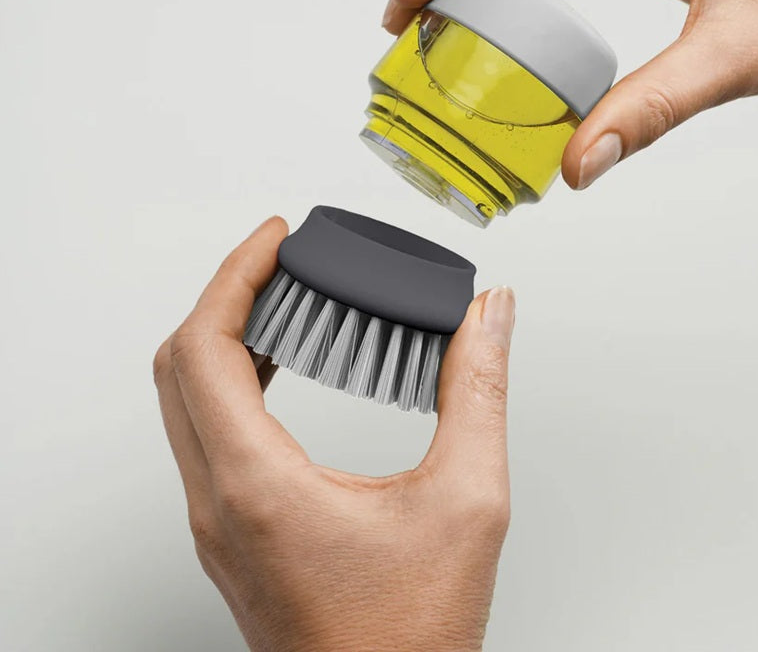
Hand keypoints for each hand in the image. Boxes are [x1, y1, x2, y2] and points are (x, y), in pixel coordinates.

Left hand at [154, 217, 515, 651]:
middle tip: (277, 256)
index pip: (204, 349)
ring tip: (282, 297)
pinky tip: (283, 367)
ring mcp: (218, 524)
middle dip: (224, 294)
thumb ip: (480, 392)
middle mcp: (219, 504)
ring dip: (223, 336)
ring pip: (184, 403)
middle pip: (179, 367)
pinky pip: (205, 435)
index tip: (274, 236)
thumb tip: (489, 316)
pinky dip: (232, 381)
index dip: (234, 274)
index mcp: (258, 487)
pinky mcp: (233, 534)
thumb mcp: (468, 503)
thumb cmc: (410, 641)